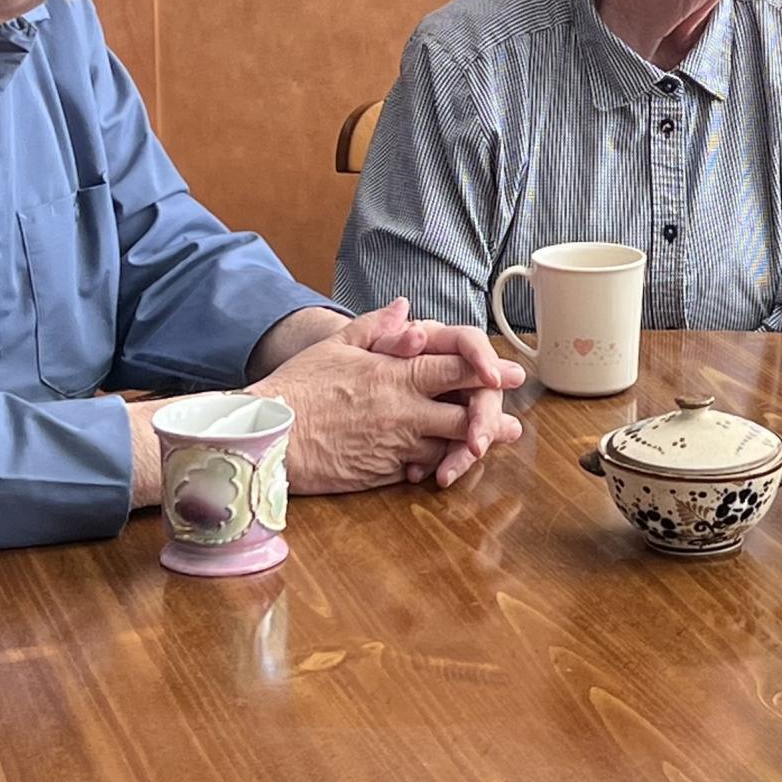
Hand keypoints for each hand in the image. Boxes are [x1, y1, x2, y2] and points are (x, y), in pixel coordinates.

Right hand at [251, 321, 523, 494]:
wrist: (268, 439)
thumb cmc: (298, 387)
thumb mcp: (336, 346)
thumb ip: (376, 326)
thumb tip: (405, 308)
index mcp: (396, 375)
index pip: (456, 369)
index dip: (489, 369)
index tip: (513, 374)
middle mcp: (403, 412)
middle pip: (464, 416)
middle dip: (491, 420)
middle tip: (512, 426)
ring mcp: (395, 445)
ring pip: (447, 448)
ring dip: (468, 448)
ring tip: (486, 447)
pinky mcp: (382, 473)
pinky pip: (420, 470)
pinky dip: (433, 466)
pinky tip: (441, 466)